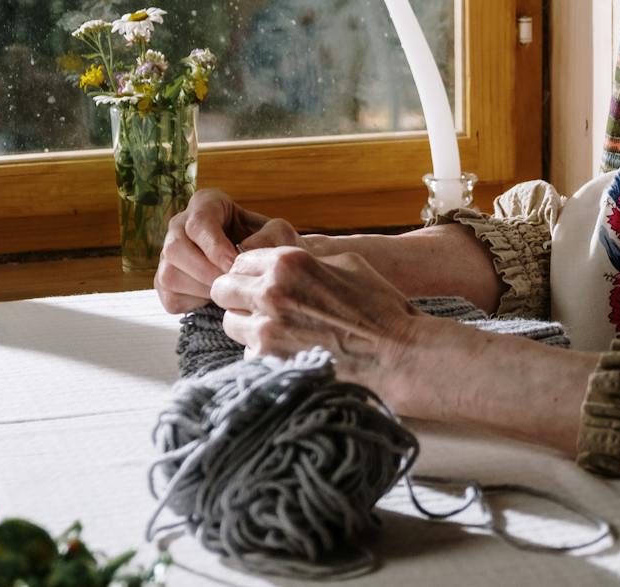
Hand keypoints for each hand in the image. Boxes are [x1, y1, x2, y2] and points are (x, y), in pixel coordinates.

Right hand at [155, 188, 300, 312]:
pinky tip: (217, 298)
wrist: (265, 266)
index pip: (198, 223)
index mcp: (206, 203)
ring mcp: (169, 255)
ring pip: (169, 275)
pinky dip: (195, 304)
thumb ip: (269, 236)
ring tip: (229, 292)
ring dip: (202, 289)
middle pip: (175, 248)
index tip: (234, 264)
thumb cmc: (271, 244)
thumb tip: (241, 252)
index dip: (215, 247)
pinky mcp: (165, 282)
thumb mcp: (279, 232)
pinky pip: (171, 298)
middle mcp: (180, 225)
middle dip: (206, 271)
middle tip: (232, 284)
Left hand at [209, 246, 423, 396]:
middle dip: (238, 297)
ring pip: (231, 324)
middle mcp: (271, 292)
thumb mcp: (348, 263)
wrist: (396, 352)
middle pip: (223, 291)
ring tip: (278, 331)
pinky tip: (291, 352)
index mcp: (289, 262)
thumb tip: (282, 262)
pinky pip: (248, 353)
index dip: (249, 272)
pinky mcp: (269, 361)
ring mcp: (267, 329)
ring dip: (248, 326)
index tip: (259, 283)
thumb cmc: (378, 305)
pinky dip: (264, 354)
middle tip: (259, 307)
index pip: (240, 261)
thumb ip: (307, 259)